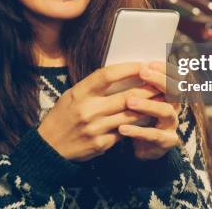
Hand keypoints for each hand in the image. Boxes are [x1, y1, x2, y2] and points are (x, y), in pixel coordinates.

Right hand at [38, 63, 158, 161]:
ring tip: (162, 99)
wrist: (49, 147)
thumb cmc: (62, 116)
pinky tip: (149, 118)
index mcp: (79, 93)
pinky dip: (138, 124)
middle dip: (147, 88)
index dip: (128, 68)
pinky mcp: (102, 144)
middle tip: (162, 82)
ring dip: (148, 107)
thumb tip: (121, 74)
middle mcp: (88, 110)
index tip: (143, 65)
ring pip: (131, 116)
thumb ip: (94, 86)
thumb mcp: (72, 95)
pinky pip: (126, 132)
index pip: (107, 75)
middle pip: (126, 96)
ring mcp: (96, 128)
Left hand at [119, 62, 180, 159]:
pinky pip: (154, 135)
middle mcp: (174, 107)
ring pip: (166, 111)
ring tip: (129, 102)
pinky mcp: (166, 141)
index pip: (172, 76)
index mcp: (168, 93)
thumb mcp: (138, 98)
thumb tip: (127, 65)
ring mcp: (172, 124)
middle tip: (143, 73)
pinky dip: (138, 131)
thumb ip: (137, 83)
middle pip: (174, 90)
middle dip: (159, 80)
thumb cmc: (138, 117)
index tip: (149, 63)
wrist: (142, 147)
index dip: (163, 69)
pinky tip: (123, 128)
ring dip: (148, 104)